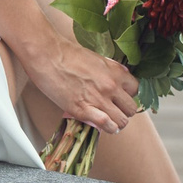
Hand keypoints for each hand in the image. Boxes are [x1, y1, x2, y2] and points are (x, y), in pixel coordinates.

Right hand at [20, 33, 140, 135]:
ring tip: (109, 120)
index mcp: (114, 72)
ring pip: (122, 121)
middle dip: (124, 111)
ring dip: (117, 122)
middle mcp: (110, 86)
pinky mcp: (83, 110)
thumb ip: (110, 68)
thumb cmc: (66, 53)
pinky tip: (104, 126)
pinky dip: (108, 128)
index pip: (136, 90)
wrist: (46, 54)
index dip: (128, 95)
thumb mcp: (95, 57)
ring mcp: (98, 99)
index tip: (121, 97)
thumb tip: (121, 75)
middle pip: (131, 108)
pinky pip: (107, 125)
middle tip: (115, 110)